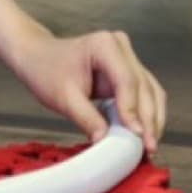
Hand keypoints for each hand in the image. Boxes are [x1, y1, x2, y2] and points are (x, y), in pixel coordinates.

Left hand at [3, 25, 168, 155]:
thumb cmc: (47, 71)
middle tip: (149, 147)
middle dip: (149, 119)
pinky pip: (145, 93)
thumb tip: (106, 141)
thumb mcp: (63, 97)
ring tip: (150, 145)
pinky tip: (145, 134)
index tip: (136, 135)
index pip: (127, 81)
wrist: (38, 58)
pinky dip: (146, 114)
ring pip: (151, 90)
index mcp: (104, 45)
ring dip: (153, 118)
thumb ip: (86, 118)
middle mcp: (121, 47)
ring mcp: (127, 57)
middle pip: (144, 86)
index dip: (133, 110)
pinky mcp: (127, 71)